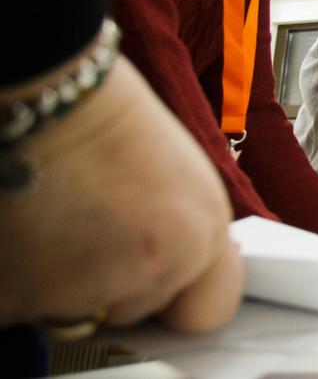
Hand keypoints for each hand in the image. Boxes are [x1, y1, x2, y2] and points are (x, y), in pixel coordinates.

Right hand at [0, 58, 241, 331]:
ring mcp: (85, 289)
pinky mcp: (19, 297)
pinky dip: (16, 279)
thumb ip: (183, 232)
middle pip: (133, 308)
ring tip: (54, 214)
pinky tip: (22, 225)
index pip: (207, 313)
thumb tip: (176, 268)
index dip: (183, 298)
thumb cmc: (103, 117)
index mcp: (200, 237)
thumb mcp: (179, 179)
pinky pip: (22, 307)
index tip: (166, 280)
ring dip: (61, 281)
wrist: (46, 95)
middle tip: (91, 218)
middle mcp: (152, 270)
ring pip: (75, 309)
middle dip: (113, 278)